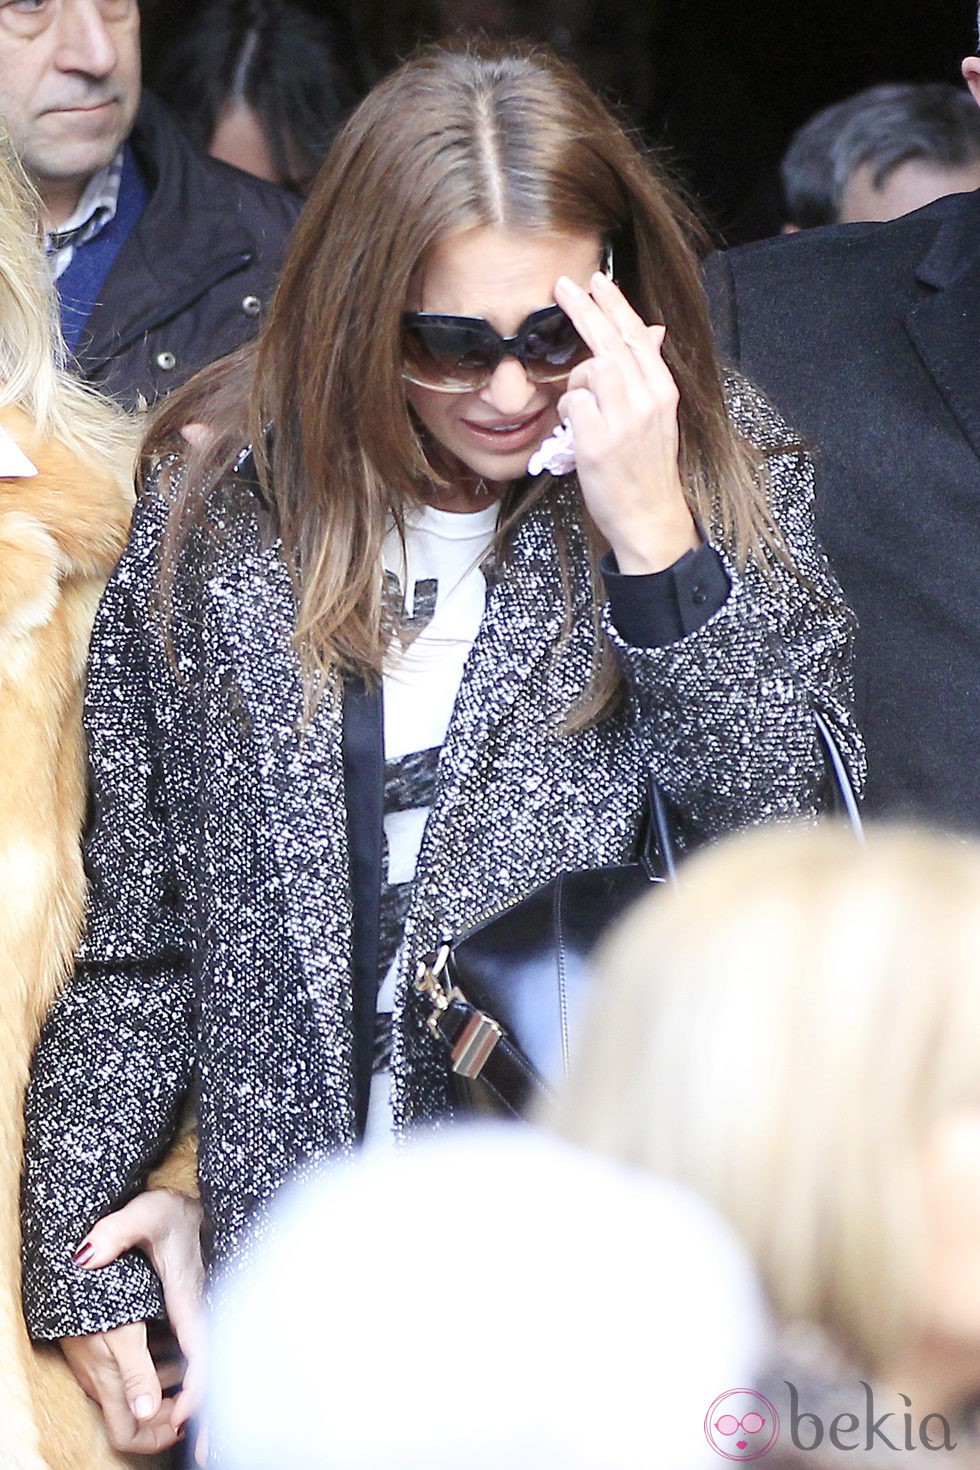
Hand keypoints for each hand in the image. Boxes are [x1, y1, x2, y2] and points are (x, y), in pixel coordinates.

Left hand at [64, 1188, 206, 1455]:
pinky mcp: (193, 1317)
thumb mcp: (141, 1213)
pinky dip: (200, 1387)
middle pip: (212, 1366)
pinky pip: (202, 1358)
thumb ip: (115, 1233)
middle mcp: (200, 1307)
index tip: (184, 1416)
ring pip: (209, 1366)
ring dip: (208, 1405)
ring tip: (203, 1445)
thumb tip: (85, 1259)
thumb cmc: (164, 1210)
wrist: (187, 1203)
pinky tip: (188, 1409)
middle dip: (212, 1410)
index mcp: (189, 1292)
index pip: (200, 1344)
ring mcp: (199, 1314)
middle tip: (207, 1455)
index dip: (198, 1382)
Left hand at [554, 271, 698, 572]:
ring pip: (590, 369)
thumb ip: (648, 375)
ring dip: (577, 381)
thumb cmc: (646, 468)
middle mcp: (646, 400)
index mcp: (662, 391)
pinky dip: (568, 411)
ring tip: (584, 409)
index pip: (638, 335)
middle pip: (611, 341)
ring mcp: (623, 420)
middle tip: (562, 284)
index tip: (598, 280)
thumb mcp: (657, 416)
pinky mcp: (599, 442)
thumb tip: (653, 331)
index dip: (616, 305)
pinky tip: (576, 429)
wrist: (649, 516)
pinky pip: (572, 403)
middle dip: (585, 308)